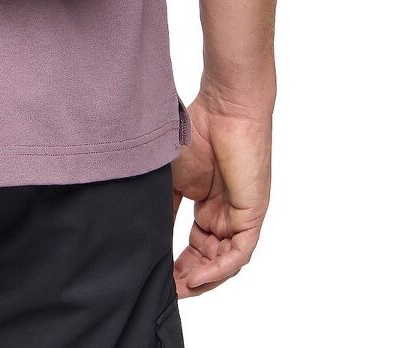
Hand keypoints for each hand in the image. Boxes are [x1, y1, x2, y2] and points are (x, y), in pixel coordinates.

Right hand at [169, 91, 271, 297]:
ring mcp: (240, 215)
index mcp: (208, 201)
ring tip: (178, 289)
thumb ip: (164, 204)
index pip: (195, 243)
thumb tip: (145, 233)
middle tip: (166, 290)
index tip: (158, 277)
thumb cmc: (197, 130)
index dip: (178, 263)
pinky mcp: (252, 214)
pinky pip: (238, 253)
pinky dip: (218, 268)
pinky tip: (198, 277)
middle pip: (209, 256)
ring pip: (224, 260)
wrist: (225, 106)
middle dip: (188, 277)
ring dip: (202, 278)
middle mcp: (226, 212)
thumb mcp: (170, 175)